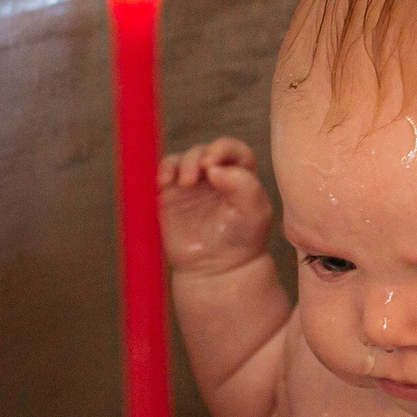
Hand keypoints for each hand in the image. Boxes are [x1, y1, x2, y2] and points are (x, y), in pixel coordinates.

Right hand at [159, 138, 273, 274]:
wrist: (217, 268)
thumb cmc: (242, 239)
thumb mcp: (255, 212)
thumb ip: (244, 185)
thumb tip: (214, 169)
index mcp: (239, 173)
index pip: (231, 149)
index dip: (221, 149)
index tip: (212, 163)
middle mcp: (214, 174)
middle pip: (202, 152)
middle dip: (196, 159)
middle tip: (193, 178)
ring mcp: (190, 183)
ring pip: (180, 160)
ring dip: (177, 165)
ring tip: (182, 183)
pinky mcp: (170, 195)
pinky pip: (162, 175)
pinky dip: (161, 172)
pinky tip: (164, 182)